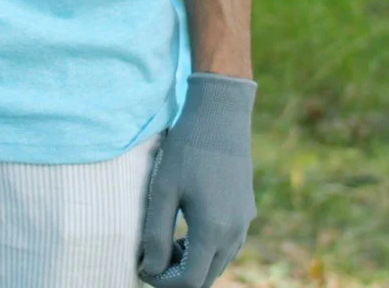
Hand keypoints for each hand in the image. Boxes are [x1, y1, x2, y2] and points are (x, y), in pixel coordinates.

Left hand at [137, 73, 255, 287]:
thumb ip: (156, 235)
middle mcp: (235, 233)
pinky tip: (185, 227)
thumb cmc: (186, 150)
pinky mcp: (246, 212)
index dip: (164, 282)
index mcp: (213, 231)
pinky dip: (206, 249)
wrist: (220, 117)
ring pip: (218, 263)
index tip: (142, 267)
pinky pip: (227, 246)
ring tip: (166, 240)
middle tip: (151, 256)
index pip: (190, 281)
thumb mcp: (162, 191)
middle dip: (177, 275)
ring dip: (192, 263)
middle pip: (206, 277)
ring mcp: (244, 223)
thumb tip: (151, 270)